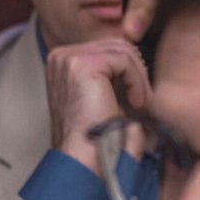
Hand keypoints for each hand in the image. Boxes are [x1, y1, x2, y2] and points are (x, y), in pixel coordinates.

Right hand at [46, 37, 150, 174]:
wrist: (83, 156)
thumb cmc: (94, 132)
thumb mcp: (101, 92)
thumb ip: (110, 70)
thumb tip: (135, 49)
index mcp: (60, 61)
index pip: (106, 47)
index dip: (127, 69)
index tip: (133, 95)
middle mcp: (59, 56)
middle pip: (116, 44)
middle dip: (135, 71)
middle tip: (140, 99)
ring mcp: (68, 58)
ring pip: (123, 50)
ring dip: (138, 77)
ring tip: (137, 102)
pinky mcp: (83, 64)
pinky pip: (125, 59)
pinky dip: (136, 81)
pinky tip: (134, 102)